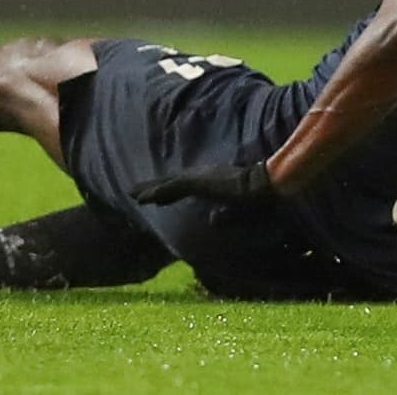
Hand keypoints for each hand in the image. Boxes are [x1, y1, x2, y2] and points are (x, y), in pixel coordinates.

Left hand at [131, 160, 271, 206]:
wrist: (265, 186)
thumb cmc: (258, 199)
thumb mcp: (240, 212)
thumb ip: (226, 216)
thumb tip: (211, 219)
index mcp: (212, 182)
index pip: (185, 187)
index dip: (168, 191)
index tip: (154, 197)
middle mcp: (203, 176)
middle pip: (171, 182)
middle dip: (152, 187)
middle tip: (133, 192)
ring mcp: (200, 177)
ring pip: (168, 184)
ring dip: (150, 189)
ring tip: (132, 194)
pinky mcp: (200, 182)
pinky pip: (174, 188)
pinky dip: (159, 192)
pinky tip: (146, 198)